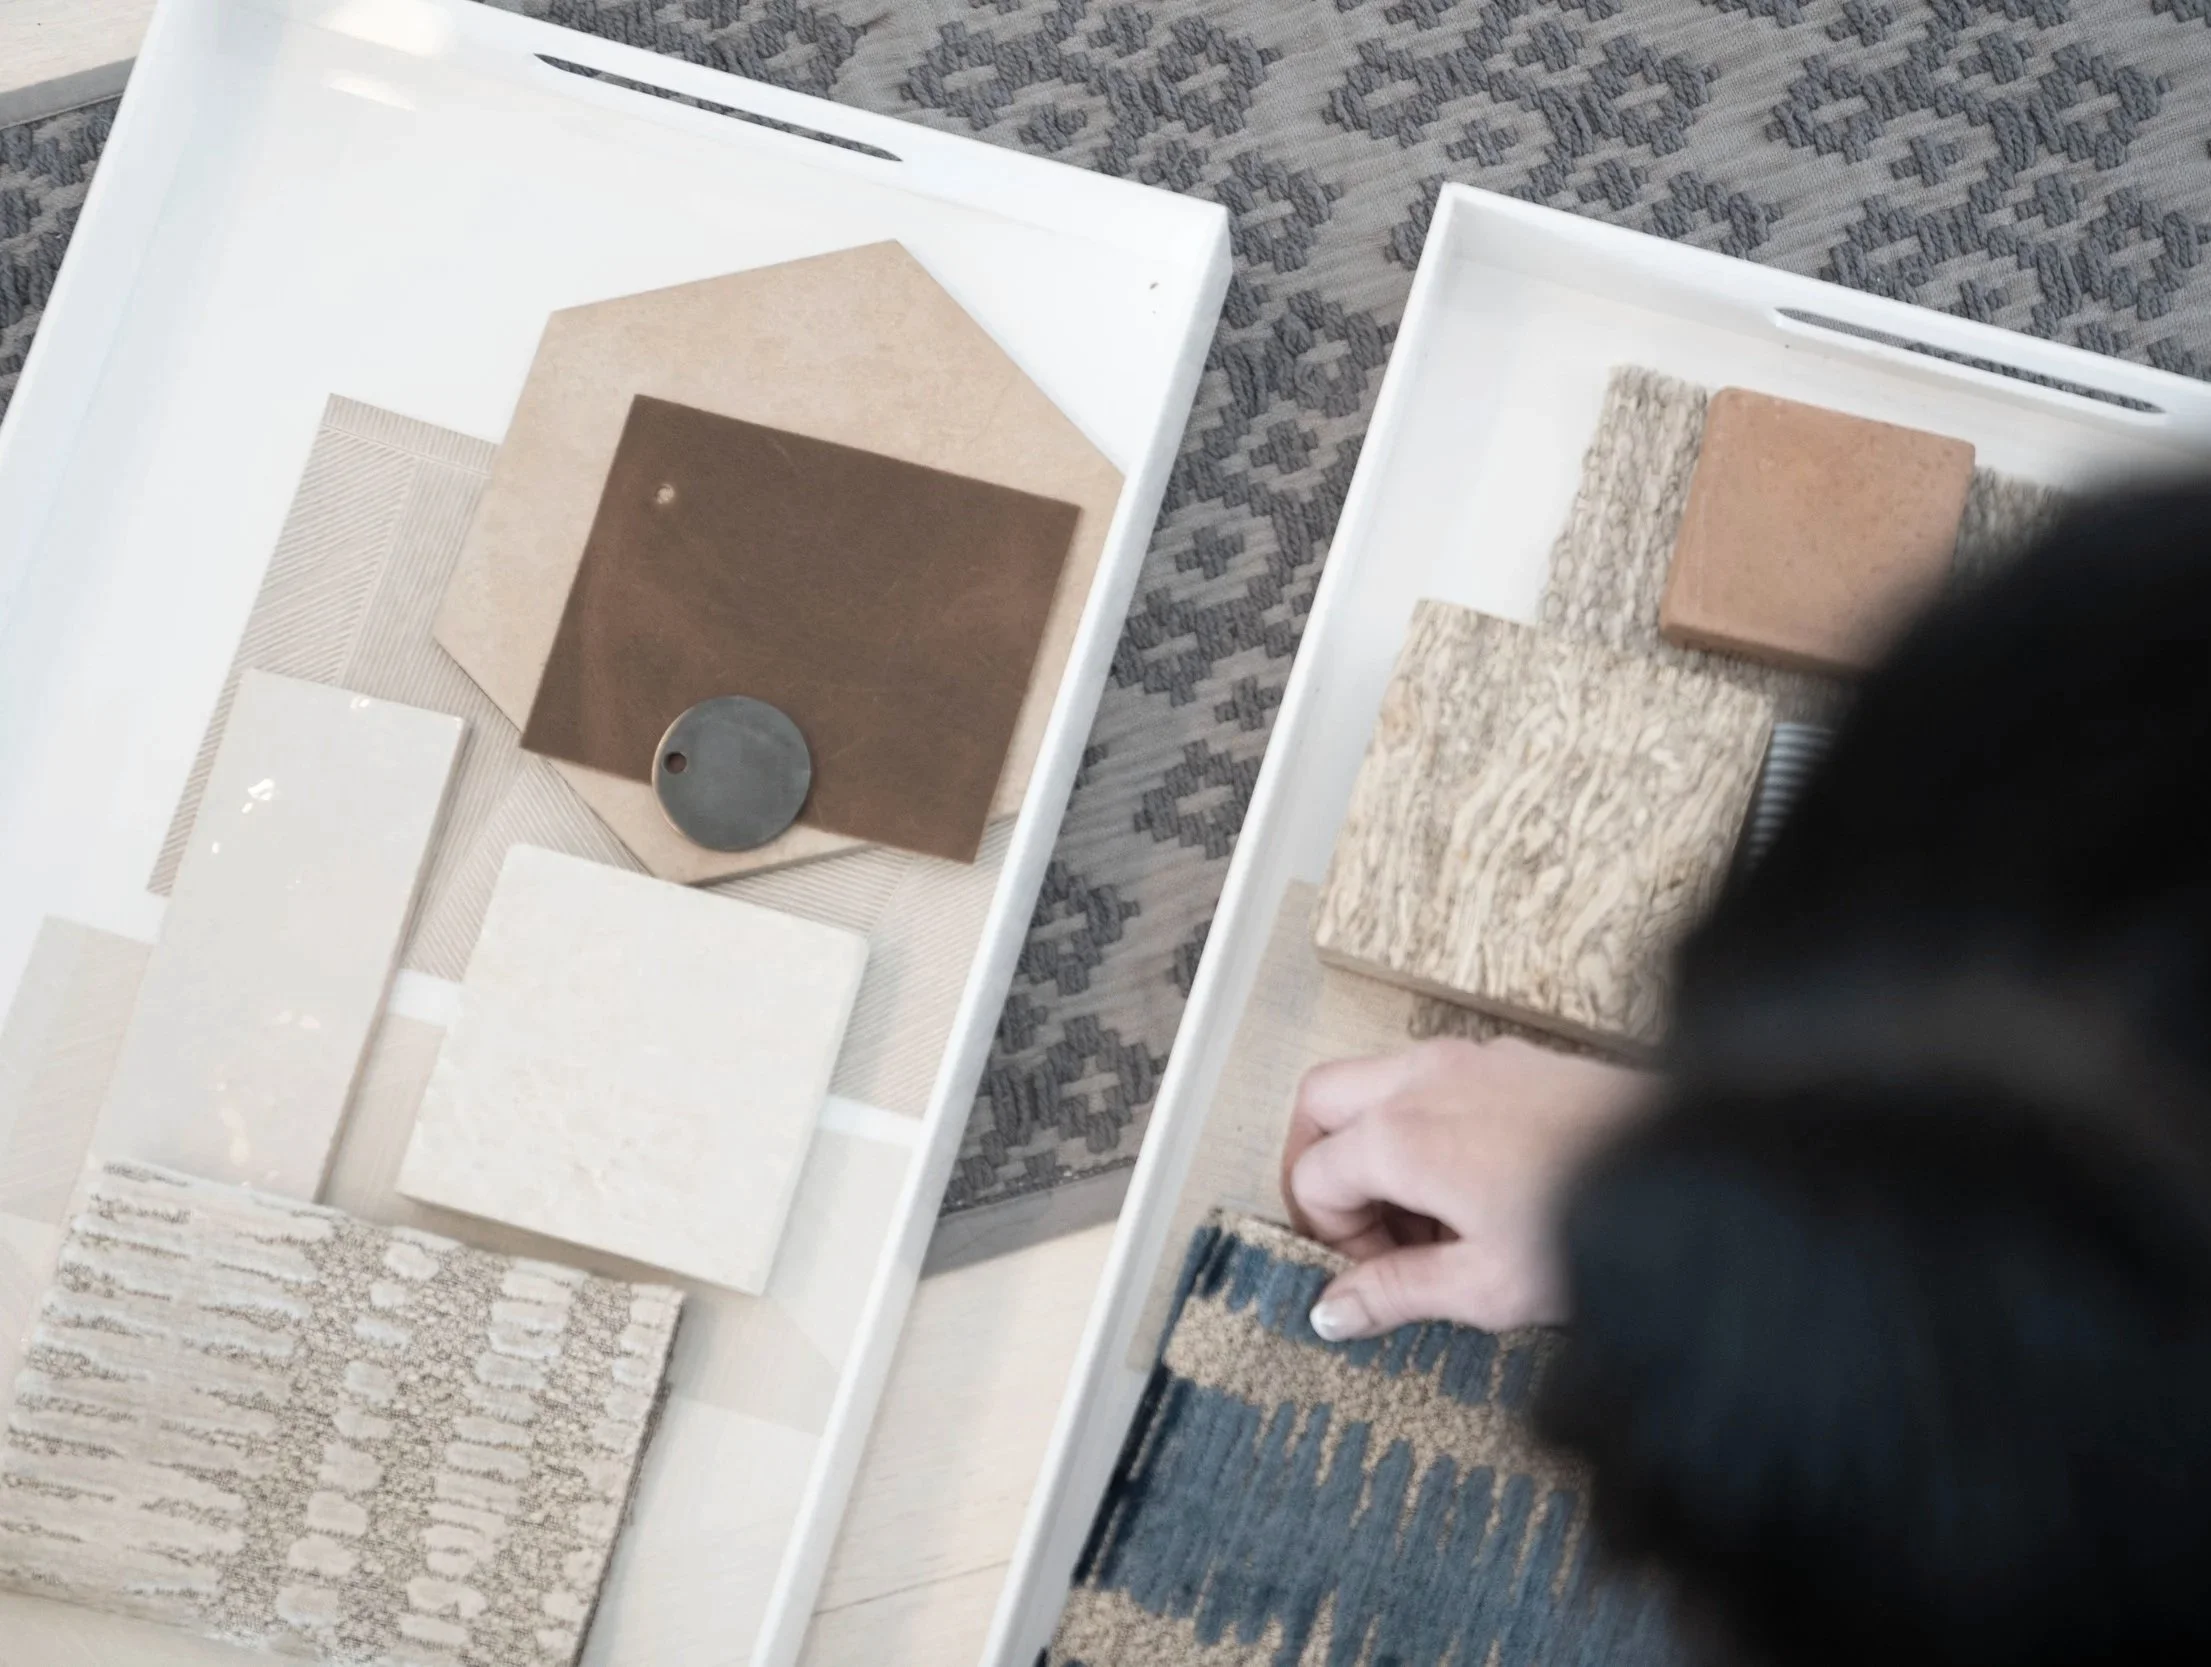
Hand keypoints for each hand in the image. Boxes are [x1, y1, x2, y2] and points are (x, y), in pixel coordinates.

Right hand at [1282, 1036, 1648, 1339]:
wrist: (1696, 1176)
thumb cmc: (1594, 1229)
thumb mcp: (1484, 1285)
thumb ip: (1394, 1292)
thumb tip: (1329, 1311)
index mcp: (1400, 1136)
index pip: (1311, 1176)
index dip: (1330, 1237)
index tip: (1376, 1276)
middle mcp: (1422, 1081)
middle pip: (1319, 1102)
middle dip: (1318, 1163)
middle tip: (1355, 1228)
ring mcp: (1467, 1058)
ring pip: (1374, 1080)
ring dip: (1372, 1143)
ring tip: (1427, 1216)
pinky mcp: (1511, 1057)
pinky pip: (1432, 1075)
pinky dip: (1421, 1120)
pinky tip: (1474, 1185)